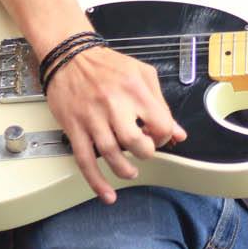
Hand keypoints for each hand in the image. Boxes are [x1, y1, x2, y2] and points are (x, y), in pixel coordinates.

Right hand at [42, 44, 186, 203]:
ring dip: (124, 170)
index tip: (158, 137)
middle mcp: (113, 103)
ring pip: (110, 154)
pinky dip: (96, 181)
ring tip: (130, 171)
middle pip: (135, 142)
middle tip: (144, 151)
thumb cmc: (106, 64)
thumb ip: (162, 103)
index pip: (160, 124)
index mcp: (134, 89)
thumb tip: (178, 133)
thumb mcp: (142, 74)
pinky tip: (106, 193)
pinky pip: (84, 160)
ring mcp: (92, 117)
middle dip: (145, 153)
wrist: (68, 55)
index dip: (163, 136)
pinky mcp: (74, 127)